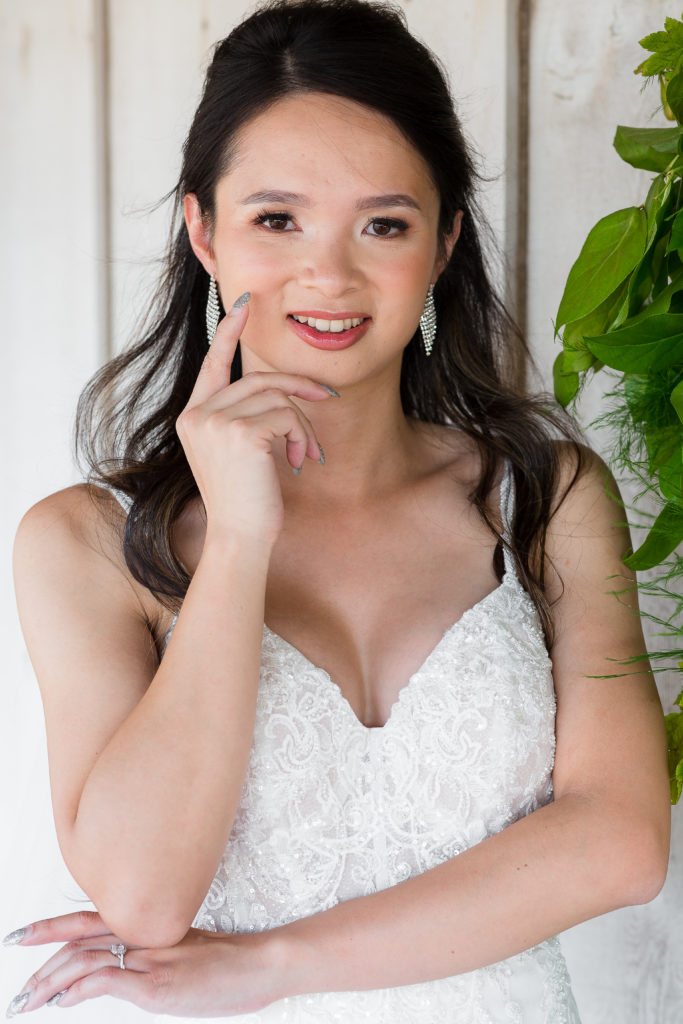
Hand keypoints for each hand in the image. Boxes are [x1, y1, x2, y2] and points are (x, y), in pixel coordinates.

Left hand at [5, 911, 285, 1017]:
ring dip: (49, 982)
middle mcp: (143, 933)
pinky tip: (62, 1002)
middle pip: (77, 940)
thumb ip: (149, 958)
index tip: (20, 937)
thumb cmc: (228, 964)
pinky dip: (78, 991)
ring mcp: (149, 957)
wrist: (261, 963)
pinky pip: (106, 980)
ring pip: (84, 959)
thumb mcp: (183, 954)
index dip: (50, 927)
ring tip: (27, 1002)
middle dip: (40, 964)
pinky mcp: (156, 984)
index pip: (87, 920)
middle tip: (17, 992)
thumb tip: (118, 973)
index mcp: (147, 924)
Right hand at [176, 296, 336, 544]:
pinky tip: (297, 463)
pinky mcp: (241, 433)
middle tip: (328, 396)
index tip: (243, 304)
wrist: (239, 537)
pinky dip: (302, 438)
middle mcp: (197, 414)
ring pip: (278, 398)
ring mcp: (216, 422)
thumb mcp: (236, 453)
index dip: (229, 331)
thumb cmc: (244, 501)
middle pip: (259, 378)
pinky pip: (287, 417)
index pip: (212, 363)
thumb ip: (243, 417)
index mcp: (192, 416)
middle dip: (299, 387)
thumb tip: (282, 391)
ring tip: (305, 455)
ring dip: (303, 425)